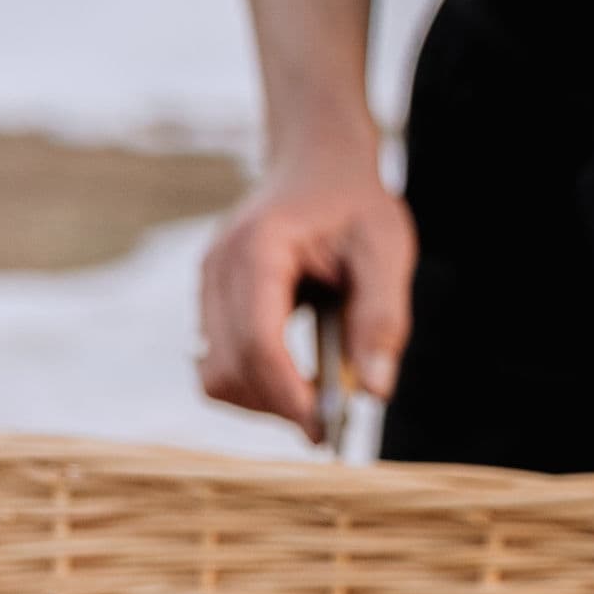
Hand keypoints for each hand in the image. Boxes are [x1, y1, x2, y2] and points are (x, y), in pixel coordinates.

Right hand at [198, 149, 415, 437]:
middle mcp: (218, 269)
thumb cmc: (355, 205)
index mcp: (258, 250)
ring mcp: (207, 286)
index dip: (290, 396)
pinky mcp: (210, 302)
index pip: (258, 343)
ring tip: (317, 391)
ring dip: (265, 401)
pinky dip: (256, 385)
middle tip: (332, 417)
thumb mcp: (386, 252)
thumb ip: (381, 320)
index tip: (328, 430)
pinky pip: (218, 364)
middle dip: (280, 405)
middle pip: (229, 369)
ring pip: (215, 376)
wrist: (316, 163)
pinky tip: (296, 374)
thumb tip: (373, 395)